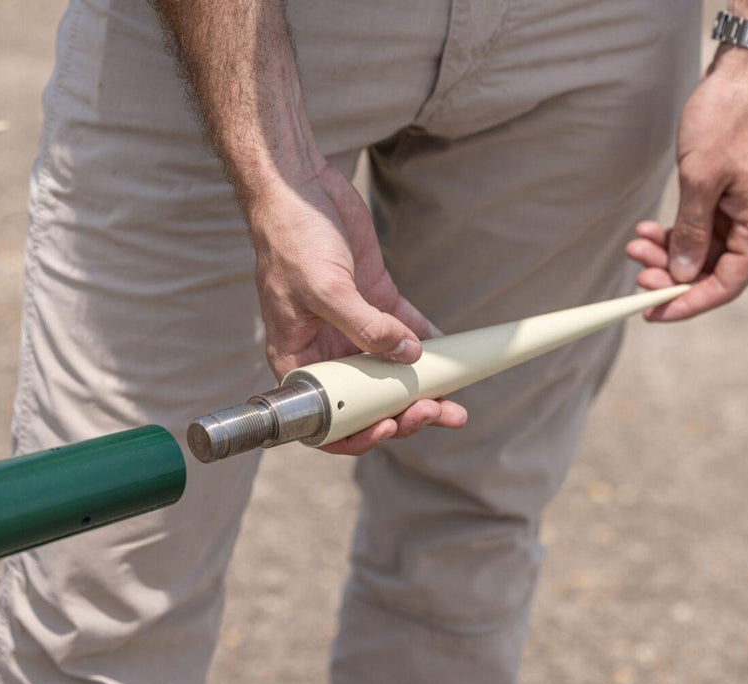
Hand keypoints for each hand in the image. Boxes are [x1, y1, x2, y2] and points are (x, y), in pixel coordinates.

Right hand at [246, 164, 467, 454]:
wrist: (298, 187)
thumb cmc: (291, 238)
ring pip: (391, 371)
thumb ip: (366, 327)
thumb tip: (407, 357)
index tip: (389, 429)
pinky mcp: (375, 299)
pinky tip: (454, 358)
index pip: (326, 415)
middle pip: (366, 399)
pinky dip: (430, 346)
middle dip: (402, 412)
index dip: (357, 433)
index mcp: (298, 357)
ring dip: (423, 388)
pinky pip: (406, 331)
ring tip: (456, 403)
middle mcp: (325, 350)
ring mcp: (352, 327)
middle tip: (436, 410)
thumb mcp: (325, 287)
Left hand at [626, 45, 747, 320]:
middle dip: (670, 273)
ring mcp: (745, 211)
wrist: (740, 76)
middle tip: (635, 270)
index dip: (688, 303)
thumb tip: (682, 274)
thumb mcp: (701, 181)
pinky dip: (673, 232)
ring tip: (634, 244)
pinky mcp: (729, 198)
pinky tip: (646, 230)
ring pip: (701, 250)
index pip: (726, 283)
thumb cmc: (727, 122)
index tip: (652, 313)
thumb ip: (692, 232)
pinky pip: (700, 229)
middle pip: (712, 270)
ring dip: (667, 252)